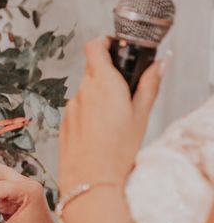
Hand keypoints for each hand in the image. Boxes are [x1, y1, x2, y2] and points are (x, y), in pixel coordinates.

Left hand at [59, 37, 164, 193]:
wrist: (89, 180)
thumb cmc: (117, 151)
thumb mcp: (142, 116)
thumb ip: (149, 85)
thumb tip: (158, 65)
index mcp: (104, 84)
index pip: (95, 46)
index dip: (105, 42)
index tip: (116, 46)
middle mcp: (83, 91)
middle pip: (92, 70)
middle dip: (108, 75)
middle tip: (124, 90)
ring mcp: (71, 107)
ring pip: (85, 91)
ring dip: (98, 96)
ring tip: (113, 119)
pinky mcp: (64, 122)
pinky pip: (78, 109)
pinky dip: (88, 113)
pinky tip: (99, 131)